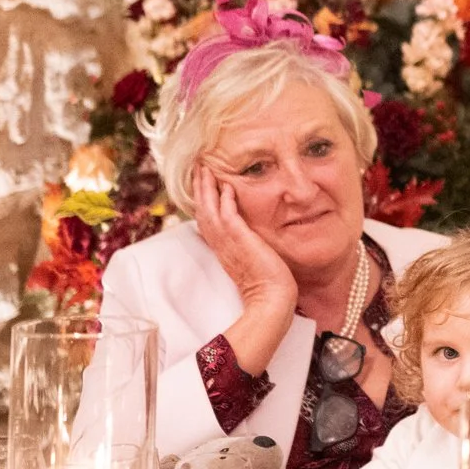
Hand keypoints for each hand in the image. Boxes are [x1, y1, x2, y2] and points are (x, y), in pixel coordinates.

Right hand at [193, 167, 296, 311]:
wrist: (272, 300)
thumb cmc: (267, 285)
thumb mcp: (252, 261)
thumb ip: (246, 247)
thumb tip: (248, 237)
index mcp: (223, 249)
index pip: (207, 221)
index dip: (203, 202)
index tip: (202, 185)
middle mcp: (221, 245)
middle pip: (203, 212)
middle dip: (199, 189)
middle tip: (197, 169)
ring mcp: (229, 243)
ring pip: (210, 211)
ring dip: (206, 189)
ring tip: (204, 169)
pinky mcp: (241, 241)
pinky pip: (228, 216)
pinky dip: (225, 200)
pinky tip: (227, 186)